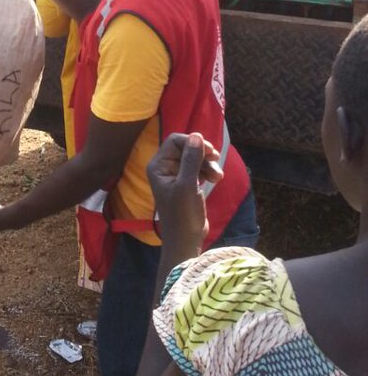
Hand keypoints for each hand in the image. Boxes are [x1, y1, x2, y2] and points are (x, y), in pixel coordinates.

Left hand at [147, 132, 222, 247]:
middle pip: (186, 148)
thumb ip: (192, 159)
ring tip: (218, 177)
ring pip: (195, 158)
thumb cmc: (183, 214)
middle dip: (203, 154)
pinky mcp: (187, 183)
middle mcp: (164, 168)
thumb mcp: (188, 185)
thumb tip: (197, 135)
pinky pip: (198, 168)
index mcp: (158, 166)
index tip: (209, 151)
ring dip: (208, 164)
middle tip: (216, 160)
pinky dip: (208, 171)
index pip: (175, 141)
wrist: (186, 240)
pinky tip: (216, 179)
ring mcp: (176, 176)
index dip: (192, 142)